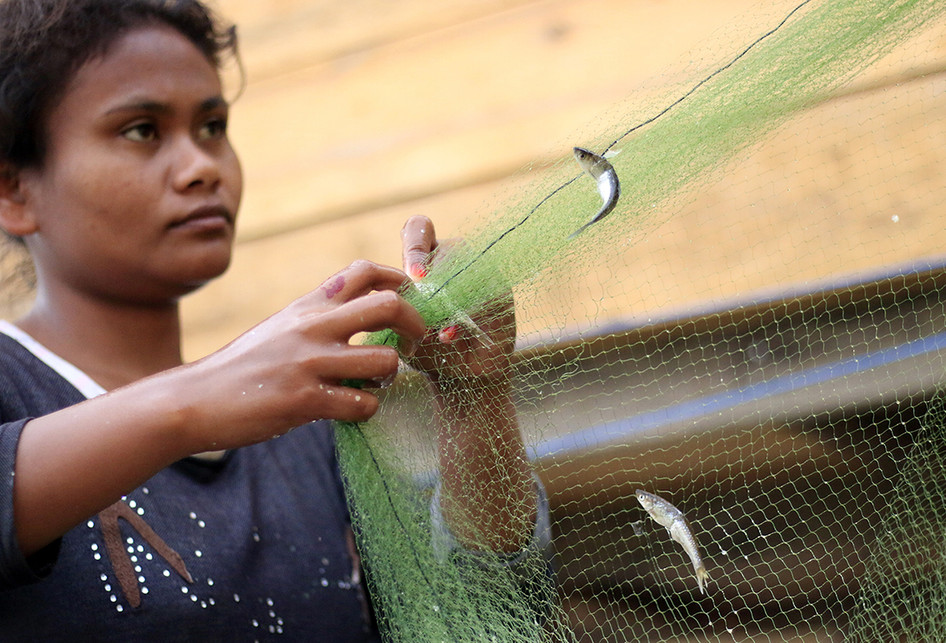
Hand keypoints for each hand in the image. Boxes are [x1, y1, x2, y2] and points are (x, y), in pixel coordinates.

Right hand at [180, 260, 424, 450]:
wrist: (194, 400)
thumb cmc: (244, 366)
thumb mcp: (281, 327)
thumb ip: (318, 315)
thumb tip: (363, 304)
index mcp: (308, 306)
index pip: (364, 271)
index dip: (398, 280)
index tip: (410, 298)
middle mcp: (312, 327)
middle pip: (389, 306)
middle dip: (415, 326)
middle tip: (415, 344)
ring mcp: (309, 363)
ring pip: (385, 361)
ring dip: (389, 378)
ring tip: (373, 384)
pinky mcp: (304, 400)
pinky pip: (362, 403)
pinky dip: (365, 409)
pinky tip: (350, 410)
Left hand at [399, 216, 515, 388]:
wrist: (459, 378)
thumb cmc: (425, 349)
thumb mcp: (404, 326)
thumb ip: (401, 305)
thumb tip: (403, 294)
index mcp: (428, 257)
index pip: (419, 228)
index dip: (415, 245)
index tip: (413, 276)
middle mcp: (456, 258)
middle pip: (448, 248)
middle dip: (435, 275)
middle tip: (423, 297)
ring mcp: (482, 273)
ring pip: (469, 270)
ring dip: (450, 300)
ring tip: (437, 331)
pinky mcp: (501, 294)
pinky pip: (485, 296)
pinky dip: (464, 318)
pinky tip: (448, 337)